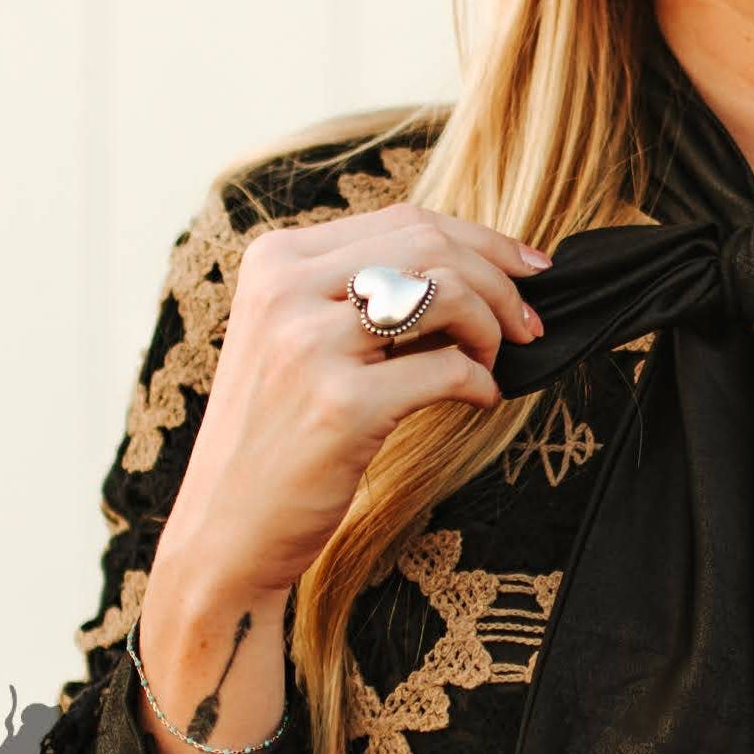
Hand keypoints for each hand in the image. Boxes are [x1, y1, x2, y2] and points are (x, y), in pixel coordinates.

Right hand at [134, 204, 549, 753]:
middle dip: (499, 280)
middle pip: (429, 246)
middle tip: (529, 322)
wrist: (224, 531)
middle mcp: (285, 290)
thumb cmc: (275, 438)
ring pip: (443, 293)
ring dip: (493, 325)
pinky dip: (481, 381)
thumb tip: (468, 269)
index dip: (480, 240)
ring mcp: (308, 345)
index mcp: (275, 261)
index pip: (402, 221)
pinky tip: (479, 398)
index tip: (526, 269)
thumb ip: (357, 296)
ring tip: (496, 359)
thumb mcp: (294, 341)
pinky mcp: (341, 404)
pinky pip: (447, 368)